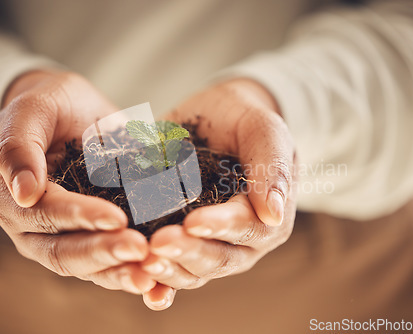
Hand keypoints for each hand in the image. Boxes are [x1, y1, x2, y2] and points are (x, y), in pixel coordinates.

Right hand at [0, 70, 154, 293]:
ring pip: (89, 267)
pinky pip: (109, 263)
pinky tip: (160, 284)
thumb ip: (19, 146)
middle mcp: (36, 229)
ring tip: (152, 276)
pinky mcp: (93, 239)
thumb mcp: (30, 111)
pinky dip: (131, 273)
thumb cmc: (48, 107)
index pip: (46, 215)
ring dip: (120, 273)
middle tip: (141, 250)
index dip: (79, 217)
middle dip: (105, 252)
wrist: (67, 114)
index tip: (117, 217)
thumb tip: (24, 193)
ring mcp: (64, 238)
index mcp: (15, 199)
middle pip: (66, 253)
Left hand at [141, 79, 296, 309]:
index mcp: (267, 216)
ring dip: (168, 269)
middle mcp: (240, 240)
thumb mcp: (264, 129)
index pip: (247, 227)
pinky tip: (138, 282)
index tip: (192, 222)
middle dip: (187, 252)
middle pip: (219, 258)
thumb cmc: (244, 120)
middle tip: (157, 244)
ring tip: (142, 260)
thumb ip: (272, 166)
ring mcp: (209, 245)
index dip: (219, 227)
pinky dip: (156, 282)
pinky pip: (171, 268)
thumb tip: (274, 215)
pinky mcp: (182, 242)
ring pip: (193, 271)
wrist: (217, 118)